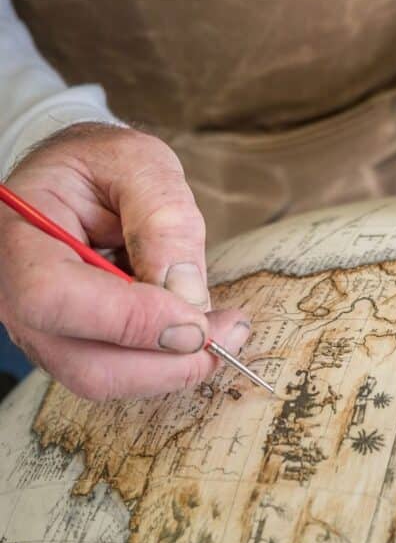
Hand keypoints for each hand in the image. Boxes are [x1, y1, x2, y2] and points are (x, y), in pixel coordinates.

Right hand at [0, 124, 249, 399]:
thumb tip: (188, 294)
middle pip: (82, 362)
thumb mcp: (138, 164)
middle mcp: (16, 296)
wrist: (76, 178)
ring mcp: (42, 330)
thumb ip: (163, 218)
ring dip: (171, 367)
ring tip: (222, 331)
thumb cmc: (101, 165)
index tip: (196, 322)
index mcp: (20, 237)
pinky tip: (196, 330)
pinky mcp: (72, 346)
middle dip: (164, 362)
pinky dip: (164, 363)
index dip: (129, 321)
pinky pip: (116, 373)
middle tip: (228, 336)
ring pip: (103, 379)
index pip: (55, 299)